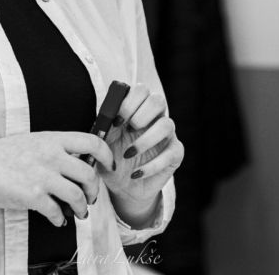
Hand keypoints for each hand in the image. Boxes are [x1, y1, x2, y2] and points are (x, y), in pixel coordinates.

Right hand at [0, 131, 115, 226]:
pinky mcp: (32, 196)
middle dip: (94, 191)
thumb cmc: (1, 156)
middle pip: (89, 174)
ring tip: (78, 213)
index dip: (107, 156)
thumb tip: (77, 163)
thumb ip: (55, 149)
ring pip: (78, 196)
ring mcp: (42, 176)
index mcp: (52, 139)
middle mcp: (51, 155)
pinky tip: (56, 220)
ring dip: (82, 208)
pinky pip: (56, 212)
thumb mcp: (32, 142)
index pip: (92, 142)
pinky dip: (59, 219)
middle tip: (90, 198)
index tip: (109, 166)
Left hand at [99, 84, 183, 224]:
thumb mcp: (103, 144)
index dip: (130, 102)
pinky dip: (152, 165)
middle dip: (141, 115)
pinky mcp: (175, 154)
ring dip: (145, 139)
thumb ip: (103, 128)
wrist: (122, 188)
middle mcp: (155, 118)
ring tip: (128, 154)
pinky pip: (171, 153)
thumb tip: (103, 117)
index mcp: (137, 109)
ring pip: (167, 124)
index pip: (141, 90)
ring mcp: (167, 135)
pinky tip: (136, 173)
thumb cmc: (112, 160)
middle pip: (158, 101)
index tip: (117, 121)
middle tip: (128, 131)